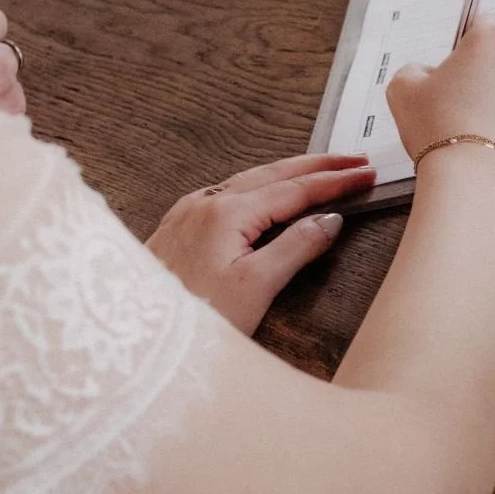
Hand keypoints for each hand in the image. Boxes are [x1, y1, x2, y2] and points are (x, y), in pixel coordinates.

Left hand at [146, 153, 375, 334]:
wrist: (128, 332)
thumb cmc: (191, 318)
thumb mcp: (254, 288)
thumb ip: (295, 248)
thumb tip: (329, 219)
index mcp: (228, 212)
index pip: (296, 188)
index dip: (335, 181)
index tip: (365, 174)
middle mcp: (207, 202)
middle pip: (274, 173)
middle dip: (318, 165)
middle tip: (354, 161)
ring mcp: (190, 211)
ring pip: (250, 179)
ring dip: (290, 172)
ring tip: (321, 170)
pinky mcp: (180, 226)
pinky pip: (230, 192)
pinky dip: (261, 186)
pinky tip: (267, 192)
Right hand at [386, 14, 494, 185]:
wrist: (477, 182)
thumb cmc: (440, 130)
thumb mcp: (403, 90)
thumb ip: (415, 70)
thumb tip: (428, 75)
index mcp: (493, 34)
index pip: (480, 27)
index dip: (464, 53)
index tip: (455, 77)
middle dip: (491, 73)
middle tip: (467, 105)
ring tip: (486, 129)